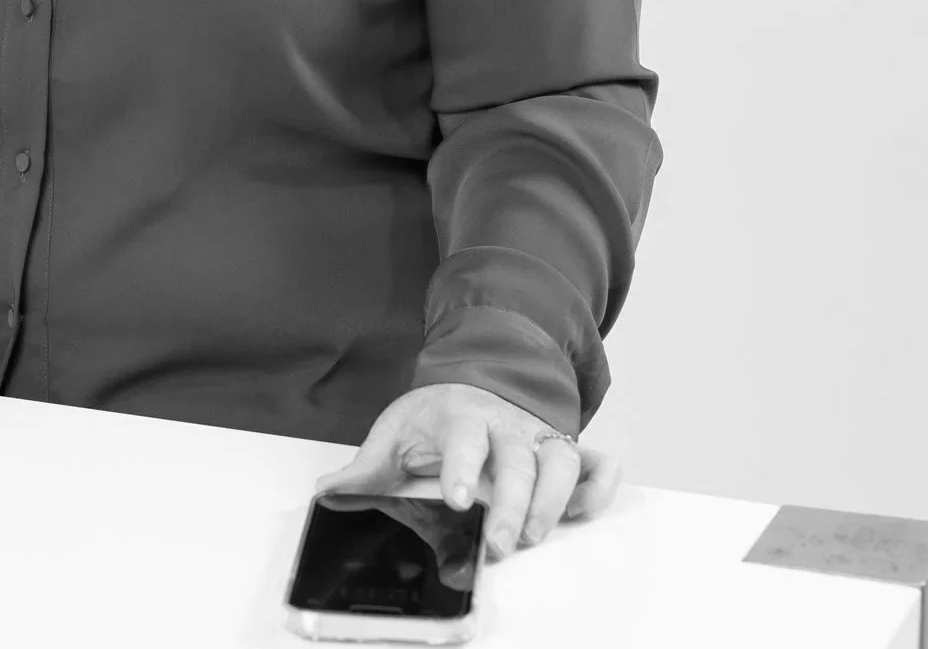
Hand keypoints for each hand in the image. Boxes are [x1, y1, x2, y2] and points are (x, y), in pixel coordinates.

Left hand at [311, 382, 621, 561]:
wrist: (473, 381)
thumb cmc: (434, 417)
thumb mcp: (394, 435)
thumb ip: (366, 469)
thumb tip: (327, 491)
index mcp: (460, 416)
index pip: (464, 440)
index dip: (463, 468)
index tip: (457, 499)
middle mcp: (506, 425)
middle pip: (518, 462)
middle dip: (512, 506)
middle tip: (501, 545)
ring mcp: (540, 437)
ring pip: (560, 463)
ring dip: (554, 501)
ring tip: (535, 537)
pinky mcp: (566, 451)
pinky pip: (596, 463)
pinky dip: (600, 485)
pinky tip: (586, 509)